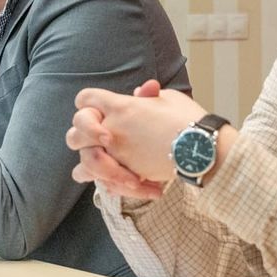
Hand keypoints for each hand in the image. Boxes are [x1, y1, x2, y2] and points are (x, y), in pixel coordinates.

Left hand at [69, 81, 206, 185]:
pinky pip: (102, 183)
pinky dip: (109, 184)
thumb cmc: (189, 119)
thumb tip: (142, 92)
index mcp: (120, 105)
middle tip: (103, 141)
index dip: (89, 104)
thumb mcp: (168, 98)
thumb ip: (148, 97)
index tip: (100, 111)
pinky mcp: (124, 175)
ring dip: (93, 165)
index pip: (86, 98)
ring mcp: (116, 154)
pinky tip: (126, 181)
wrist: (200, 149)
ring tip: (113, 168)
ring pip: (83, 162)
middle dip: (84, 136)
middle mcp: (112, 129)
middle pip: (75, 132)